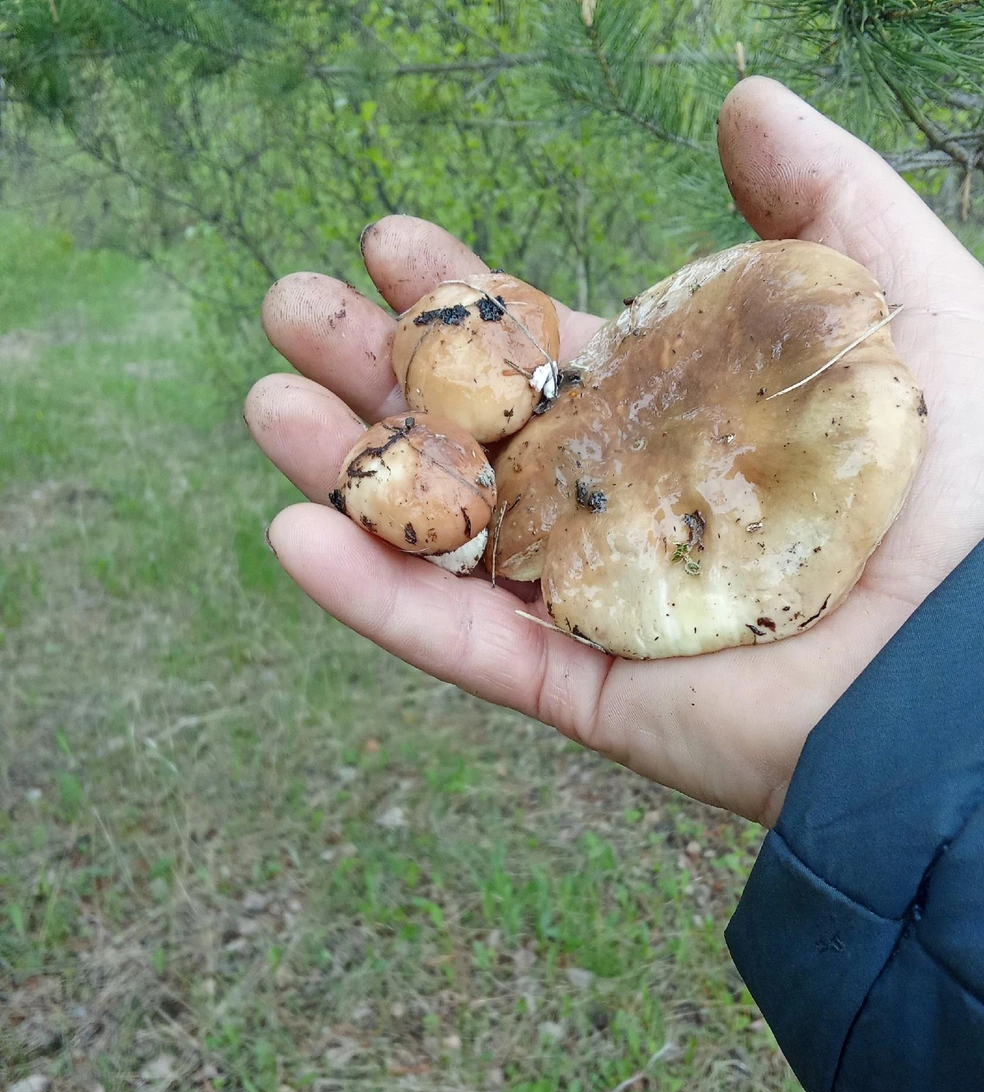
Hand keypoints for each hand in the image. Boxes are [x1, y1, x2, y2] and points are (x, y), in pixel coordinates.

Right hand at [244, 77, 983, 826]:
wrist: (970, 651)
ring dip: (351, 474)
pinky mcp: (587, 690)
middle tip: (290, 309)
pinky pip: (464, 644)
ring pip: (446, 539)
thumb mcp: (901, 299)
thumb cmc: (961, 472)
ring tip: (268, 405)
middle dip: (379, 371)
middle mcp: (623, 508)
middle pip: (473, 437)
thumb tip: (742, 100)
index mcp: (679, 418)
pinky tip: (292, 532)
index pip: (545, 353)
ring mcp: (597, 602)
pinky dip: (374, 599)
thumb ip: (821, 202)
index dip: (467, 296)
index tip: (391, 236)